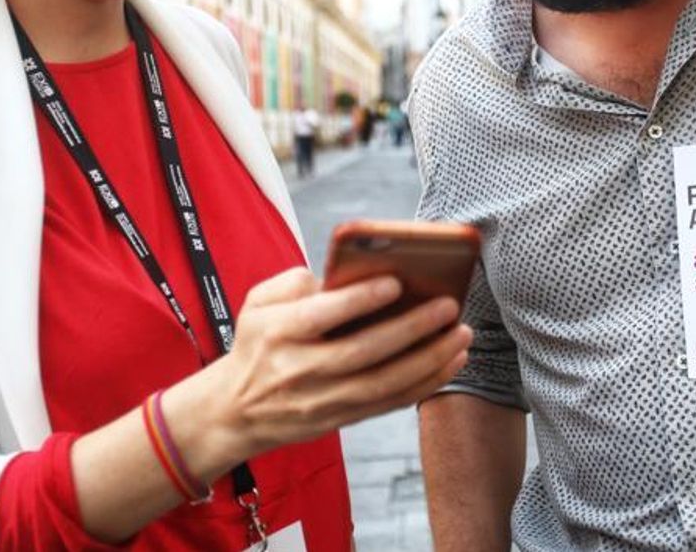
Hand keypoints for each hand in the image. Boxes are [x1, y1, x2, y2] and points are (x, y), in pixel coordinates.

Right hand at [171, 267, 471, 474]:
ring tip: (461, 335)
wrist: (234, 411)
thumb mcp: (257, 303)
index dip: (360, 299)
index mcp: (278, 332)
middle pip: (364, 352)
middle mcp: (300, 370)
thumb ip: (293, 281)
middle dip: (412, 329)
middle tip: (448, 306)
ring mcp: (322, 401)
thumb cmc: (257, 344)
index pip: (322, 315)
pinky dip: (425, 384)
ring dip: (430, 360)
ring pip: (385, 384)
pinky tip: (451, 362)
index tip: (397, 281)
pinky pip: (389, 404)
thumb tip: (340, 276)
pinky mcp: (340, 420)